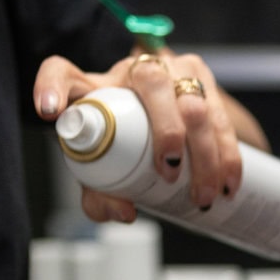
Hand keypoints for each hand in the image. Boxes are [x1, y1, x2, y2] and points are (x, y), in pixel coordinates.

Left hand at [32, 48, 255, 224]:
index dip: (51, 87)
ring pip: (194, 100)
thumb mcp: (105, 168)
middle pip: (151, 82)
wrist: (165, 121)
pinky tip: (230, 182)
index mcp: (92, 84)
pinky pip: (220, 113)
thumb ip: (100, 195)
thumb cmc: (123, 143)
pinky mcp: (202, 77)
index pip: (60, 73)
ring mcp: (172, 67)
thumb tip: (124, 212)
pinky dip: (228, 152)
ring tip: (205, 194)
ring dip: (206, 151)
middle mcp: (131, 68)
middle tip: (171, 174)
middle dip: (168, 131)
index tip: (49, 111)